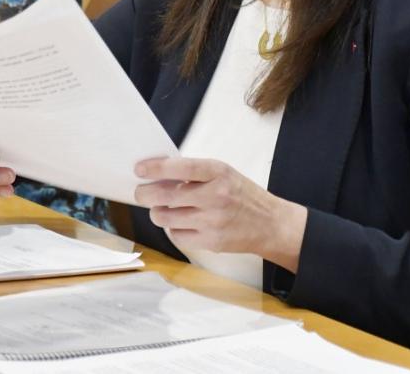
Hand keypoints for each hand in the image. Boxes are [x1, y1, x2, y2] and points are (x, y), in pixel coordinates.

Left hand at [133, 157, 307, 272]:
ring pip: (165, 217)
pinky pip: (176, 235)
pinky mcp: (210, 242)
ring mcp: (212, 221)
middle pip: (165, 196)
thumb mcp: (224, 174)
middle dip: (145, 194)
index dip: (155, 168)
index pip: (179, 167)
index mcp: (218, 173)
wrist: (270, 224)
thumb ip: (195, 173)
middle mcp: (215, 196)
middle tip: (141, 192)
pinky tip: (181, 222)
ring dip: (158, 212)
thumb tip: (158, 173)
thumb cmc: (242, 195)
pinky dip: (173, 229)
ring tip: (162, 208)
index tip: (139, 169)